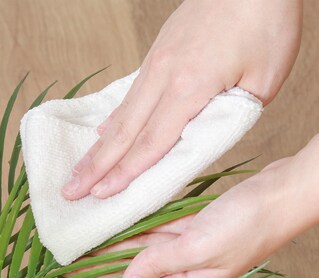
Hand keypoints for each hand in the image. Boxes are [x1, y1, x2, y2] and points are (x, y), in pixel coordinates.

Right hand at [62, 0, 302, 199]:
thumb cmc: (265, 24)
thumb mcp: (261, 82)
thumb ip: (226, 118)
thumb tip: (197, 141)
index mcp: (190, 87)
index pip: (151, 143)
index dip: (125, 173)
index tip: (101, 195)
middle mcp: (163, 77)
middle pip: (123, 133)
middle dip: (95, 167)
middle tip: (70, 190)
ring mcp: (155, 65)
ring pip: (120, 115)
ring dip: (97, 147)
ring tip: (79, 170)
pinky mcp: (157, 57)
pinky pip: (128, 96)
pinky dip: (112, 120)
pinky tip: (100, 135)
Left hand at [69, 135, 318, 277]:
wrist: (279, 194)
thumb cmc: (248, 224)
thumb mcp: (199, 248)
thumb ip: (160, 265)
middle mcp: (185, 268)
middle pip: (135, 270)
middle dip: (104, 267)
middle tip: (73, 263)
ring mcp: (188, 246)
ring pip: (143, 249)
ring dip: (118, 247)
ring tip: (88, 244)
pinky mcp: (192, 227)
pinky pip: (157, 230)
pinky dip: (138, 229)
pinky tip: (120, 225)